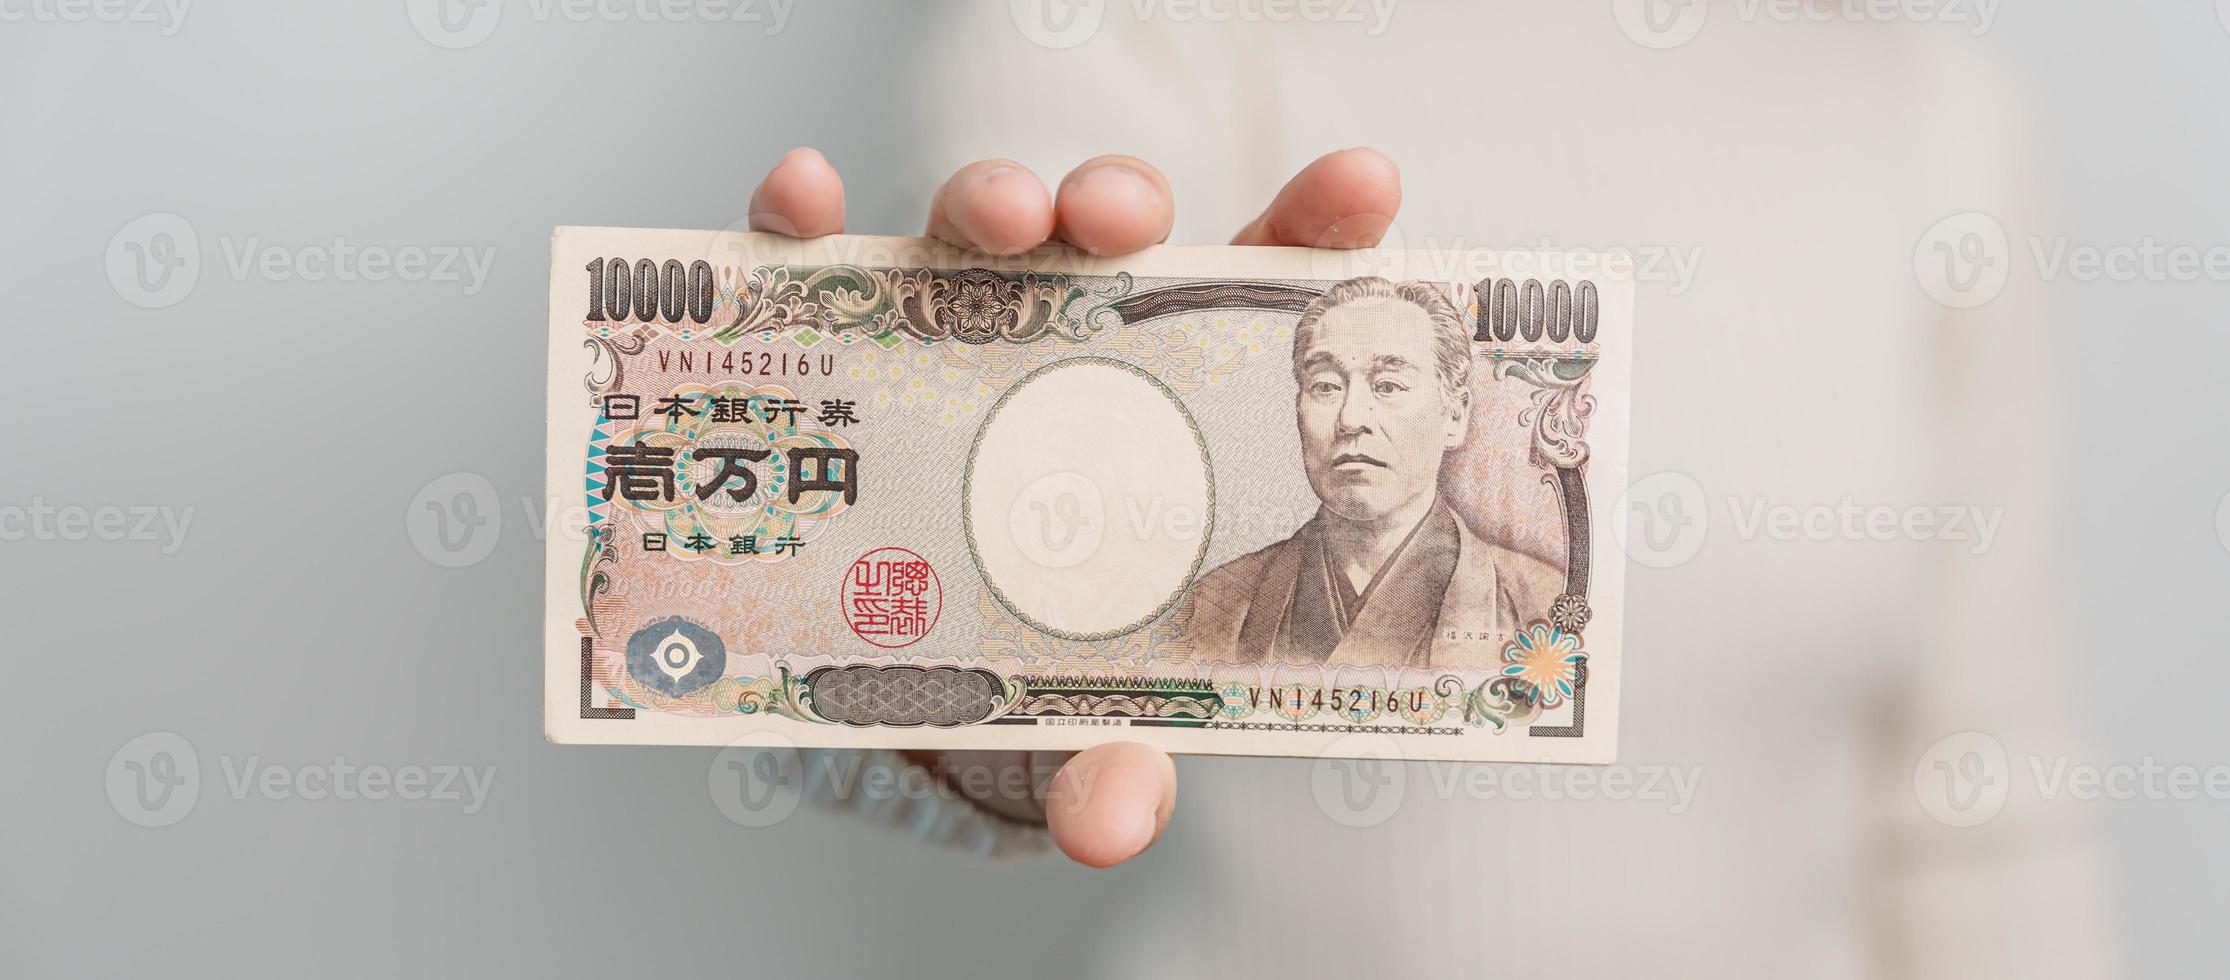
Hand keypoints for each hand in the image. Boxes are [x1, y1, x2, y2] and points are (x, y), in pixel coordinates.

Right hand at [744, 145, 1401, 866]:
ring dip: (989, 196)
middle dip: (1122, 198)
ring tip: (998, 222)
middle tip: (1121, 222)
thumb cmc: (1030, 672)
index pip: (1258, 291)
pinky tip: (802, 204)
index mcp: (1175, 404)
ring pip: (977, 221)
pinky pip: (813, 258)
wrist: (903, 689)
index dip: (1313, 226)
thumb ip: (1111, 766)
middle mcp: (1071, 342)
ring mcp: (954, 330)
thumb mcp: (1082, 725)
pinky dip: (802, 219)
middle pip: (1113, 233)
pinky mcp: (839, 338)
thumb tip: (1111, 822)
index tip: (1361, 186)